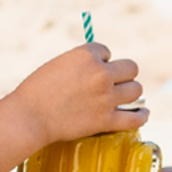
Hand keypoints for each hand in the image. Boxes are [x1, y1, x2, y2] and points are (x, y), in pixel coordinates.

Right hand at [8, 42, 147, 145]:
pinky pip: (136, 118)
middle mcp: (100, 73)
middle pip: (131, 68)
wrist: (29, 117)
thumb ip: (82, 63)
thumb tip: (103, 63)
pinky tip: (142, 113)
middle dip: (122, 74)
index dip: (101, 61)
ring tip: (125, 97)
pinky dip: (141, 115)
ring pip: (136, 90)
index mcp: (87, 55)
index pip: (107, 51)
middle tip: (115, 82)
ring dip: (131, 93)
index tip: (93, 70)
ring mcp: (106, 98)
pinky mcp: (106, 120)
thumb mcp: (59, 64)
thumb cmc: (37, 90)